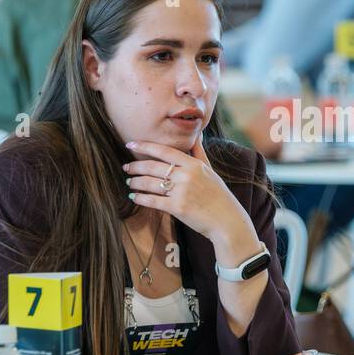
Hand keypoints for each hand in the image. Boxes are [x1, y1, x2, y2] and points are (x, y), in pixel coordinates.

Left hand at [123, 138, 260, 264]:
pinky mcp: (178, 208)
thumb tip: (197, 134)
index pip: (164, 151)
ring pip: (150, 183)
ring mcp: (182, 192)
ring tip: (129, 182)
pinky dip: (140, 198)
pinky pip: (153, 201)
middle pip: (153, 167)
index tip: (130, 144)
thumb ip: (199, 152)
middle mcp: (186, 175)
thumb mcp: (210, 170)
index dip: (145, 146)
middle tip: (126, 167)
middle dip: (135, 166)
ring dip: (135, 182)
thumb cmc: (218, 195)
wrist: (227, 220)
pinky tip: (134, 197)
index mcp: (193, 164)